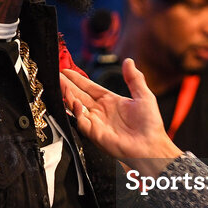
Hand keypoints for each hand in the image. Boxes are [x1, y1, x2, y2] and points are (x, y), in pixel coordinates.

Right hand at [61, 59, 181, 176]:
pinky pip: (80, 121)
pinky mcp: (94, 133)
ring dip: (68, 95)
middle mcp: (101, 111)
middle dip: (67, 85)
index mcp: (111, 101)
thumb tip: (129, 61)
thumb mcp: (144, 96)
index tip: (66, 71)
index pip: (89, 87)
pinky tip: (74, 102)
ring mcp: (96, 122)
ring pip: (76, 106)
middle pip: (79, 95)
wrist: (151, 145)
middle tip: (56, 75)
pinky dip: (76, 112)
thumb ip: (134, 79)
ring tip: (60, 84)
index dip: (78, 79)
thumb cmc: (150, 125)